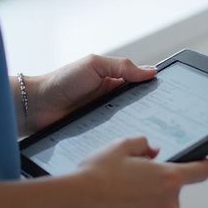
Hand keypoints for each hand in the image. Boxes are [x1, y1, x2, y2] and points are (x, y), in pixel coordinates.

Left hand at [20, 54, 156, 135]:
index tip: (171, 95)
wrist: (36, 105)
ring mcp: (105, 119)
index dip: (155, 89)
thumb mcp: (94, 65)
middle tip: (165, 119)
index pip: (141, 85)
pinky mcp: (98, 135)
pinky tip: (127, 142)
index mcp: (114, 81)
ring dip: (135, 126)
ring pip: (128, 124)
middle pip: (139, 107)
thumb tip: (152, 71)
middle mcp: (113, 100)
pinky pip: (113, 137)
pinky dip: (120, 138)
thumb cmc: (62, 80)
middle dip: (150, 112)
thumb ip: (122, 67)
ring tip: (151, 133)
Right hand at [74, 137, 207, 207]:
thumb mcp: (122, 145)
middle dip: (158, 186)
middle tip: (134, 180)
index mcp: (169, 178)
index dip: (201, 166)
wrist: (77, 202)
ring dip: (147, 204)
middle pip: (173, 193)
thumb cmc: (99, 172)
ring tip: (121, 197)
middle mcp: (169, 204)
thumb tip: (153, 153)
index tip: (199, 165)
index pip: (202, 172)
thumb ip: (144, 144)